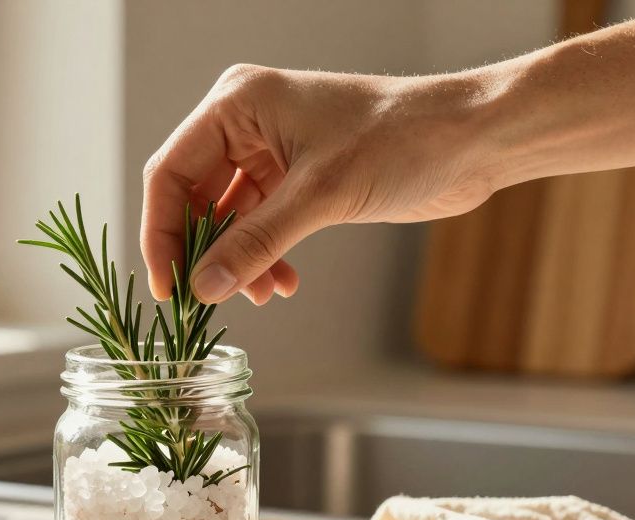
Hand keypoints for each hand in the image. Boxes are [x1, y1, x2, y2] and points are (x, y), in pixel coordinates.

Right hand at [140, 64, 500, 304]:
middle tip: (209, 300)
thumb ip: (256, 243)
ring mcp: (271, 150)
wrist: (472, 139)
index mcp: (237, 104)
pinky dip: (265, 256)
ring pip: (228, 217)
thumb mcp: (320, 196)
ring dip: (239, 261)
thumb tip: (204, 288)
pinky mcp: (298, 177)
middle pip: (193, 198)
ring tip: (262, 295)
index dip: (162, 234)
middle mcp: (246, 123)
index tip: (170, 288)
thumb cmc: (402, 140)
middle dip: (205, 252)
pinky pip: (260, 224)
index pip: (171, 173)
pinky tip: (283, 282)